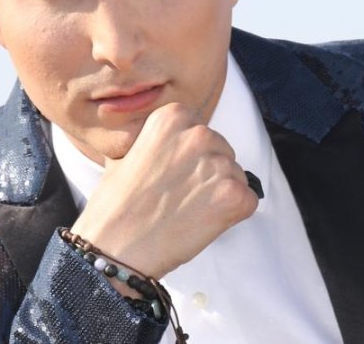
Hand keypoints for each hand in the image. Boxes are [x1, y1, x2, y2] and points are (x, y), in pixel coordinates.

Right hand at [68, 102, 258, 281]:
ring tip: (187, 213)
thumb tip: (174, 150)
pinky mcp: (234, 195)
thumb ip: (158, 144)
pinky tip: (202, 224)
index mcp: (173, 116)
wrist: (115, 247)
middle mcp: (199, 134)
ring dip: (219, 195)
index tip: (174, 175)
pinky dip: (232, 216)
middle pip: (222, 152)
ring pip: (236, 176)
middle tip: (180, 198)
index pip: (201, 131)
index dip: (191, 157)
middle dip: (207, 174)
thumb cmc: (116, 206)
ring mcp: (219, 164)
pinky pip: (248, 201)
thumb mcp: (127, 155)